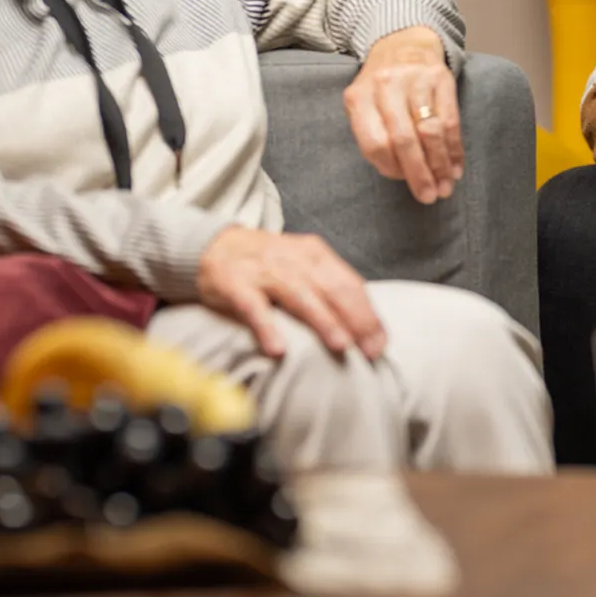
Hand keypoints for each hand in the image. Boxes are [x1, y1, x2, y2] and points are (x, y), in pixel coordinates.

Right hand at [196, 226, 384, 360]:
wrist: (215, 245)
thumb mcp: (302, 266)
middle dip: (356, 320)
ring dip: (323, 320)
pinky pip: (253, 307)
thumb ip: (329, 289)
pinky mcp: (235, 284)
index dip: (368, 313)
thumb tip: (364, 326)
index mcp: (315, 254)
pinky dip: (267, 327)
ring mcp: (264, 271)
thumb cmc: (268, 263)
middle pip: (332, 289)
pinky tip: (278, 349)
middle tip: (370, 351)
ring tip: (341, 345)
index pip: (350, 283)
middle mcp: (294, 259)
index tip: (380, 343)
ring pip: (300, 296)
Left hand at [343, 26, 463, 204]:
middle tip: (429, 196)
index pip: (374, 143)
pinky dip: (454, 148)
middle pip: (404, 140)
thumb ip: (372, 135)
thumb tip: (400, 174)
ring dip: (440, 165)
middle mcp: (386, 86)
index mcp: (359, 96)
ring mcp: (415, 81)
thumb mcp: (362, 103)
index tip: (402, 181)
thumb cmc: (380, 85)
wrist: (403, 42)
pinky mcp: (441, 79)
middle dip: (418, 174)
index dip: (390, 168)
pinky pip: (450, 120)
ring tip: (445, 186)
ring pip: (430, 132)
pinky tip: (455, 166)